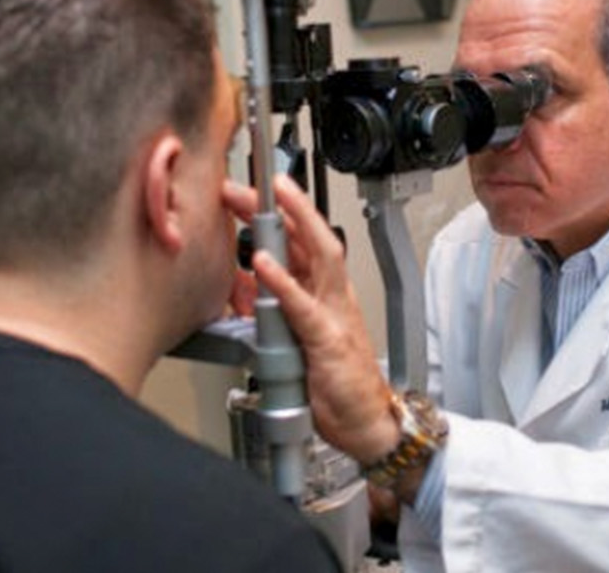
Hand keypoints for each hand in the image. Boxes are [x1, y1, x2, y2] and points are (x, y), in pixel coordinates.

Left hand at [223, 178, 398, 464]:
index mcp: (323, 293)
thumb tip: (242, 284)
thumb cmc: (334, 384)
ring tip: (263, 203)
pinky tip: (261, 265)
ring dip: (290, 225)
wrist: (366, 423)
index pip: (300, 242)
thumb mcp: (293, 337)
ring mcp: (334, 314)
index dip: (277, 214)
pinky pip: (303, 306)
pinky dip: (282, 283)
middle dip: (279, 206)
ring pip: (317, 256)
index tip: (246, 192)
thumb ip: (270, 308)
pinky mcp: (328, 341)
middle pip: (308, 237)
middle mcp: (332, 296)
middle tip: (244, 184)